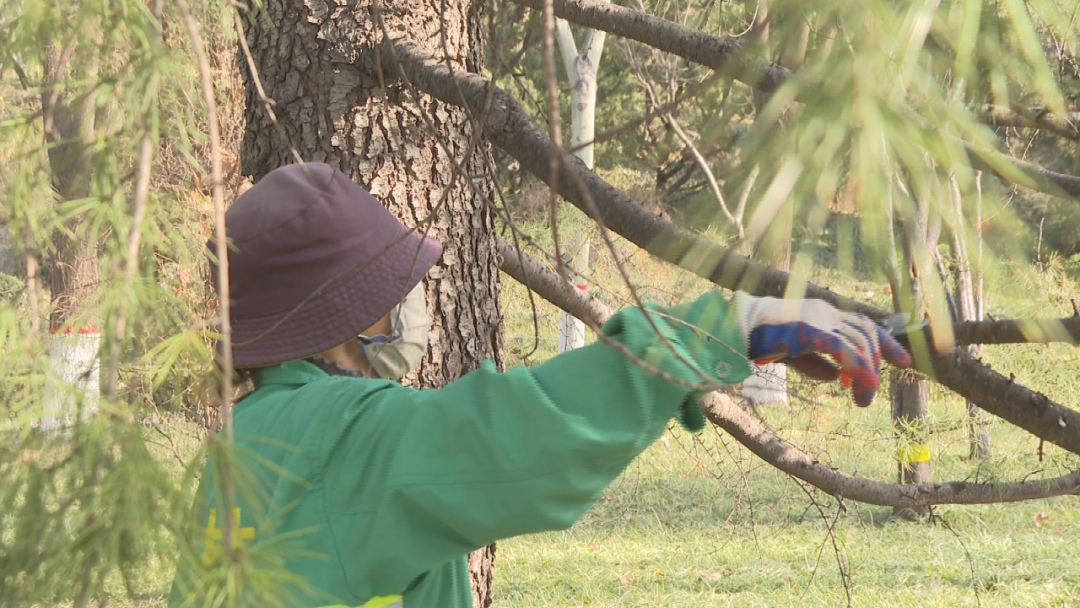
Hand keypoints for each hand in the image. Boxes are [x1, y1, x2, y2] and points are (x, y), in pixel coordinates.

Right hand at [731, 292, 912, 405]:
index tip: (903, 361)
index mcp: (821, 313)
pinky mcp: (812, 332)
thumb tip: (836, 377)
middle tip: (870, 391)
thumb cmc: (759, 339)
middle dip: (879, 360)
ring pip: (860, 344)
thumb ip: (815, 363)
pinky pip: (846, 352)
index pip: (863, 323)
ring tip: (861, 399)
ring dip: (867, 374)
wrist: (737, 329)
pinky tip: (859, 389)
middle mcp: (825, 312)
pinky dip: (858, 371)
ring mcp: (820, 320)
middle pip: (866, 333)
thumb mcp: (793, 353)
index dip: (885, 343)